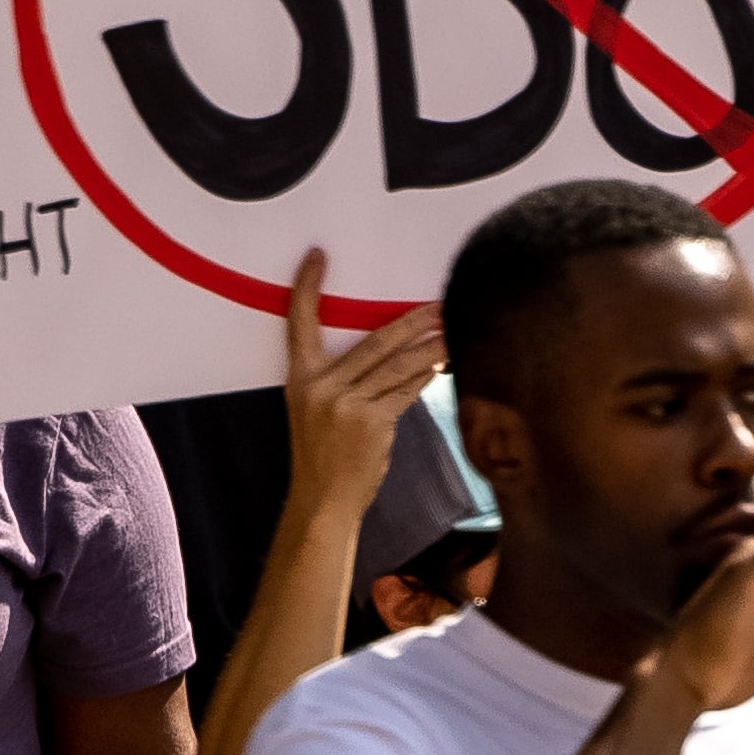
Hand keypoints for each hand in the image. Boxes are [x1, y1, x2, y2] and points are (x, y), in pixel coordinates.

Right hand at [275, 254, 445, 504]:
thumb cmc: (325, 453)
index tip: (317, 256)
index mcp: (301, 378)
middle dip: (411, 321)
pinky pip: (407, 391)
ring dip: (431, 347)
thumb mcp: (319, 409)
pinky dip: (428, 376)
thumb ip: (346, 379)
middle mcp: (321, 386)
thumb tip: (395, 352)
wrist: (323, 498)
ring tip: (454, 331)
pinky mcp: (372, 422)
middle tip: (438, 303)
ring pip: (398, 364)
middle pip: (374, 341)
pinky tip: (445, 364)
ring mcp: (346, 404)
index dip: (308, 287)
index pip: (300, 323)